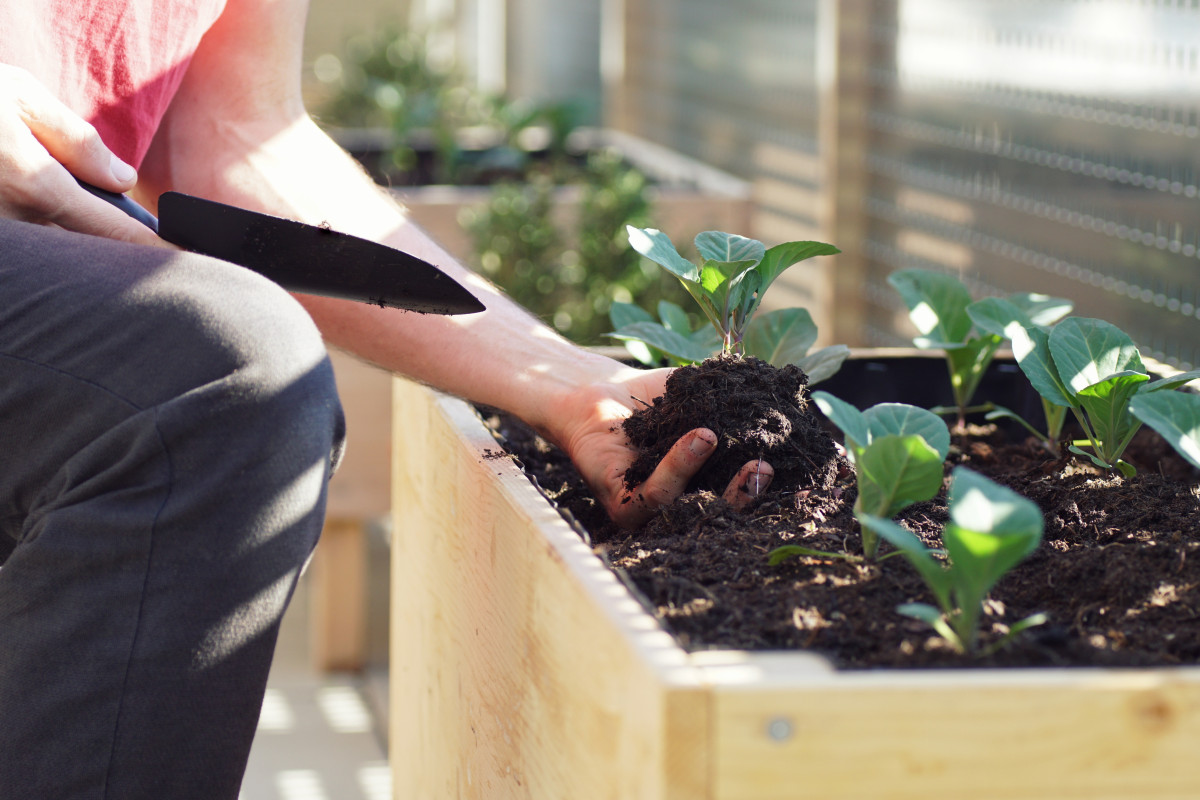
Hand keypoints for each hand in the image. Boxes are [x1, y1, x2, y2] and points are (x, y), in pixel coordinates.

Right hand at [0, 64, 161, 245]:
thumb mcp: (21, 98)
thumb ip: (77, 141)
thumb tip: (123, 179)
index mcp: (36, 187)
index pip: (113, 230)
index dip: (151, 243)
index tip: (179, 249)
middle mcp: (17, 217)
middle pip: (87, 241)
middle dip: (114, 233)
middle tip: (136, 220)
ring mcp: (3, 231)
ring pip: (57, 240)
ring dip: (79, 228)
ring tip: (84, 200)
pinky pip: (30, 233)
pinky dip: (49, 222)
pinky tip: (51, 201)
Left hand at [554, 365, 773, 529]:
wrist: (597, 390)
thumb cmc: (652, 398)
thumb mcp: (702, 397)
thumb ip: (737, 403)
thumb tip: (789, 400)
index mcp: (705, 485)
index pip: (741, 496)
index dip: (766, 486)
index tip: (785, 463)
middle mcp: (682, 505)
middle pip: (723, 515)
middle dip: (748, 495)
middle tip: (766, 467)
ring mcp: (654, 511)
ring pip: (693, 508)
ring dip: (716, 481)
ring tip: (720, 439)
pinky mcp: (623, 506)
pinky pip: (656, 495)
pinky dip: (680, 467)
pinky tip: (698, 437)